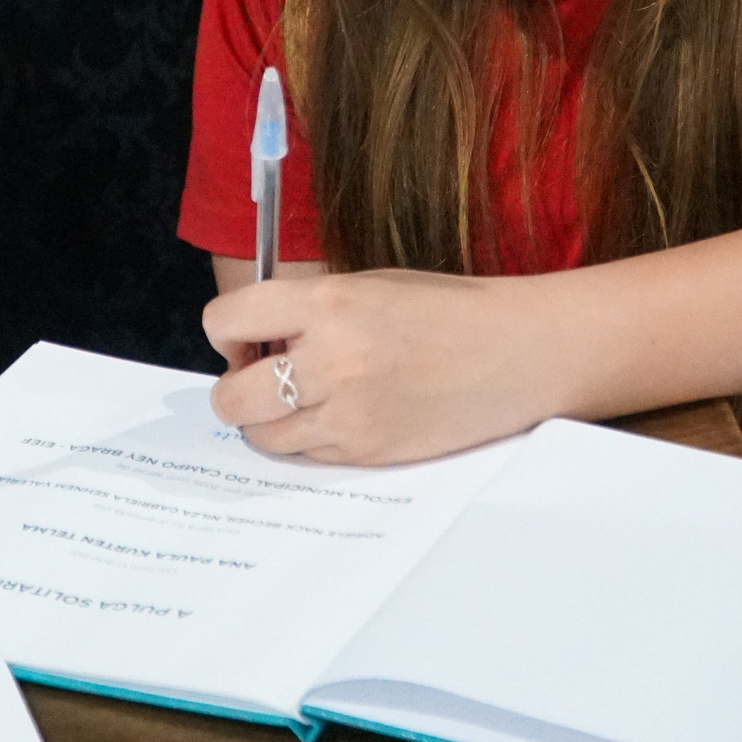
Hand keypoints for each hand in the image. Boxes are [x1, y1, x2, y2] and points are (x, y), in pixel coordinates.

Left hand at [204, 269, 574, 464]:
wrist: (516, 353)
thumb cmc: (445, 312)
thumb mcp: (367, 287)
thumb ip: (306, 311)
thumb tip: (252, 344)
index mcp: (328, 304)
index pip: (228, 321)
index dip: (225, 334)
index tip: (243, 340)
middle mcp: (330, 360)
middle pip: (231, 397)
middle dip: (235, 389)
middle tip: (261, 377)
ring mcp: (348, 414)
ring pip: (262, 436)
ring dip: (268, 421)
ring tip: (303, 398)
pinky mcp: (366, 452)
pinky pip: (306, 454)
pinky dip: (308, 438)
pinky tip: (340, 414)